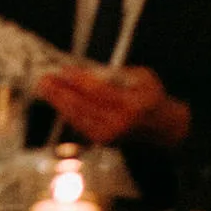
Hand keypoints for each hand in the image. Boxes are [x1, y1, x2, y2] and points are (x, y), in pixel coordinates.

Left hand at [37, 64, 190, 146]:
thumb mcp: (142, 77)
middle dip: (62, 91)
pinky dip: (67, 113)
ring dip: (59, 102)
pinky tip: (57, 102)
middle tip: (45, 78)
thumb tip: (88, 70)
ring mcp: (111, 135)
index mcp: (133, 105)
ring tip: (45, 88)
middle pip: (84, 106)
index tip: (64, 69)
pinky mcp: (104, 141)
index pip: (99, 91)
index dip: (79, 80)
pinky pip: (80, 125)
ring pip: (79, 117)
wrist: (165, 129)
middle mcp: (120, 123)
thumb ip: (117, 75)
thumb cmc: (152, 97)